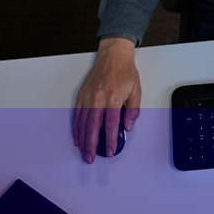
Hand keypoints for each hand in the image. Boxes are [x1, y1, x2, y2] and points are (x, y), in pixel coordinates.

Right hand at [73, 37, 140, 162]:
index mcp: (113, 97)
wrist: (113, 55)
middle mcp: (98, 97)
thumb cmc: (125, 71)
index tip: (109, 149)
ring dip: (82, 139)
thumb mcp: (136, 90)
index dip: (110, 139)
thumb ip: (133, 110)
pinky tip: (78, 136)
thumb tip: (128, 126)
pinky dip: (76, 127)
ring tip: (84, 152)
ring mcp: (88, 96)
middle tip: (91, 157)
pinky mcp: (82, 94)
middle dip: (91, 144)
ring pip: (82, 122)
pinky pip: (77, 114)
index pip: (110, 123)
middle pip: (93, 126)